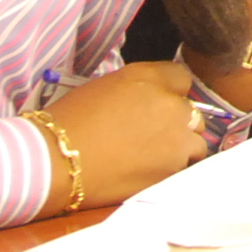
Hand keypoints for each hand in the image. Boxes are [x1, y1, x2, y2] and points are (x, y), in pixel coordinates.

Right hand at [46, 60, 203, 206]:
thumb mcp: (106, 88)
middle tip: (153, 136)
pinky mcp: (171, 171)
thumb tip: (150, 101)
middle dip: (178, 123)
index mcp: (148, 78)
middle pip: (193, 112)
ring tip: (153, 158)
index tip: (160, 106)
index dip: (171, 93)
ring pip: (196, 143)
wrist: (55, 160)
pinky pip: (185, 168)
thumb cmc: (70, 122)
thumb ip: (139, 90)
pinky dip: (172, 170)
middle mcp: (169, 104)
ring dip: (181, 149)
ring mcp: (175, 139)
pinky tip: (149, 173)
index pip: (181, 78)